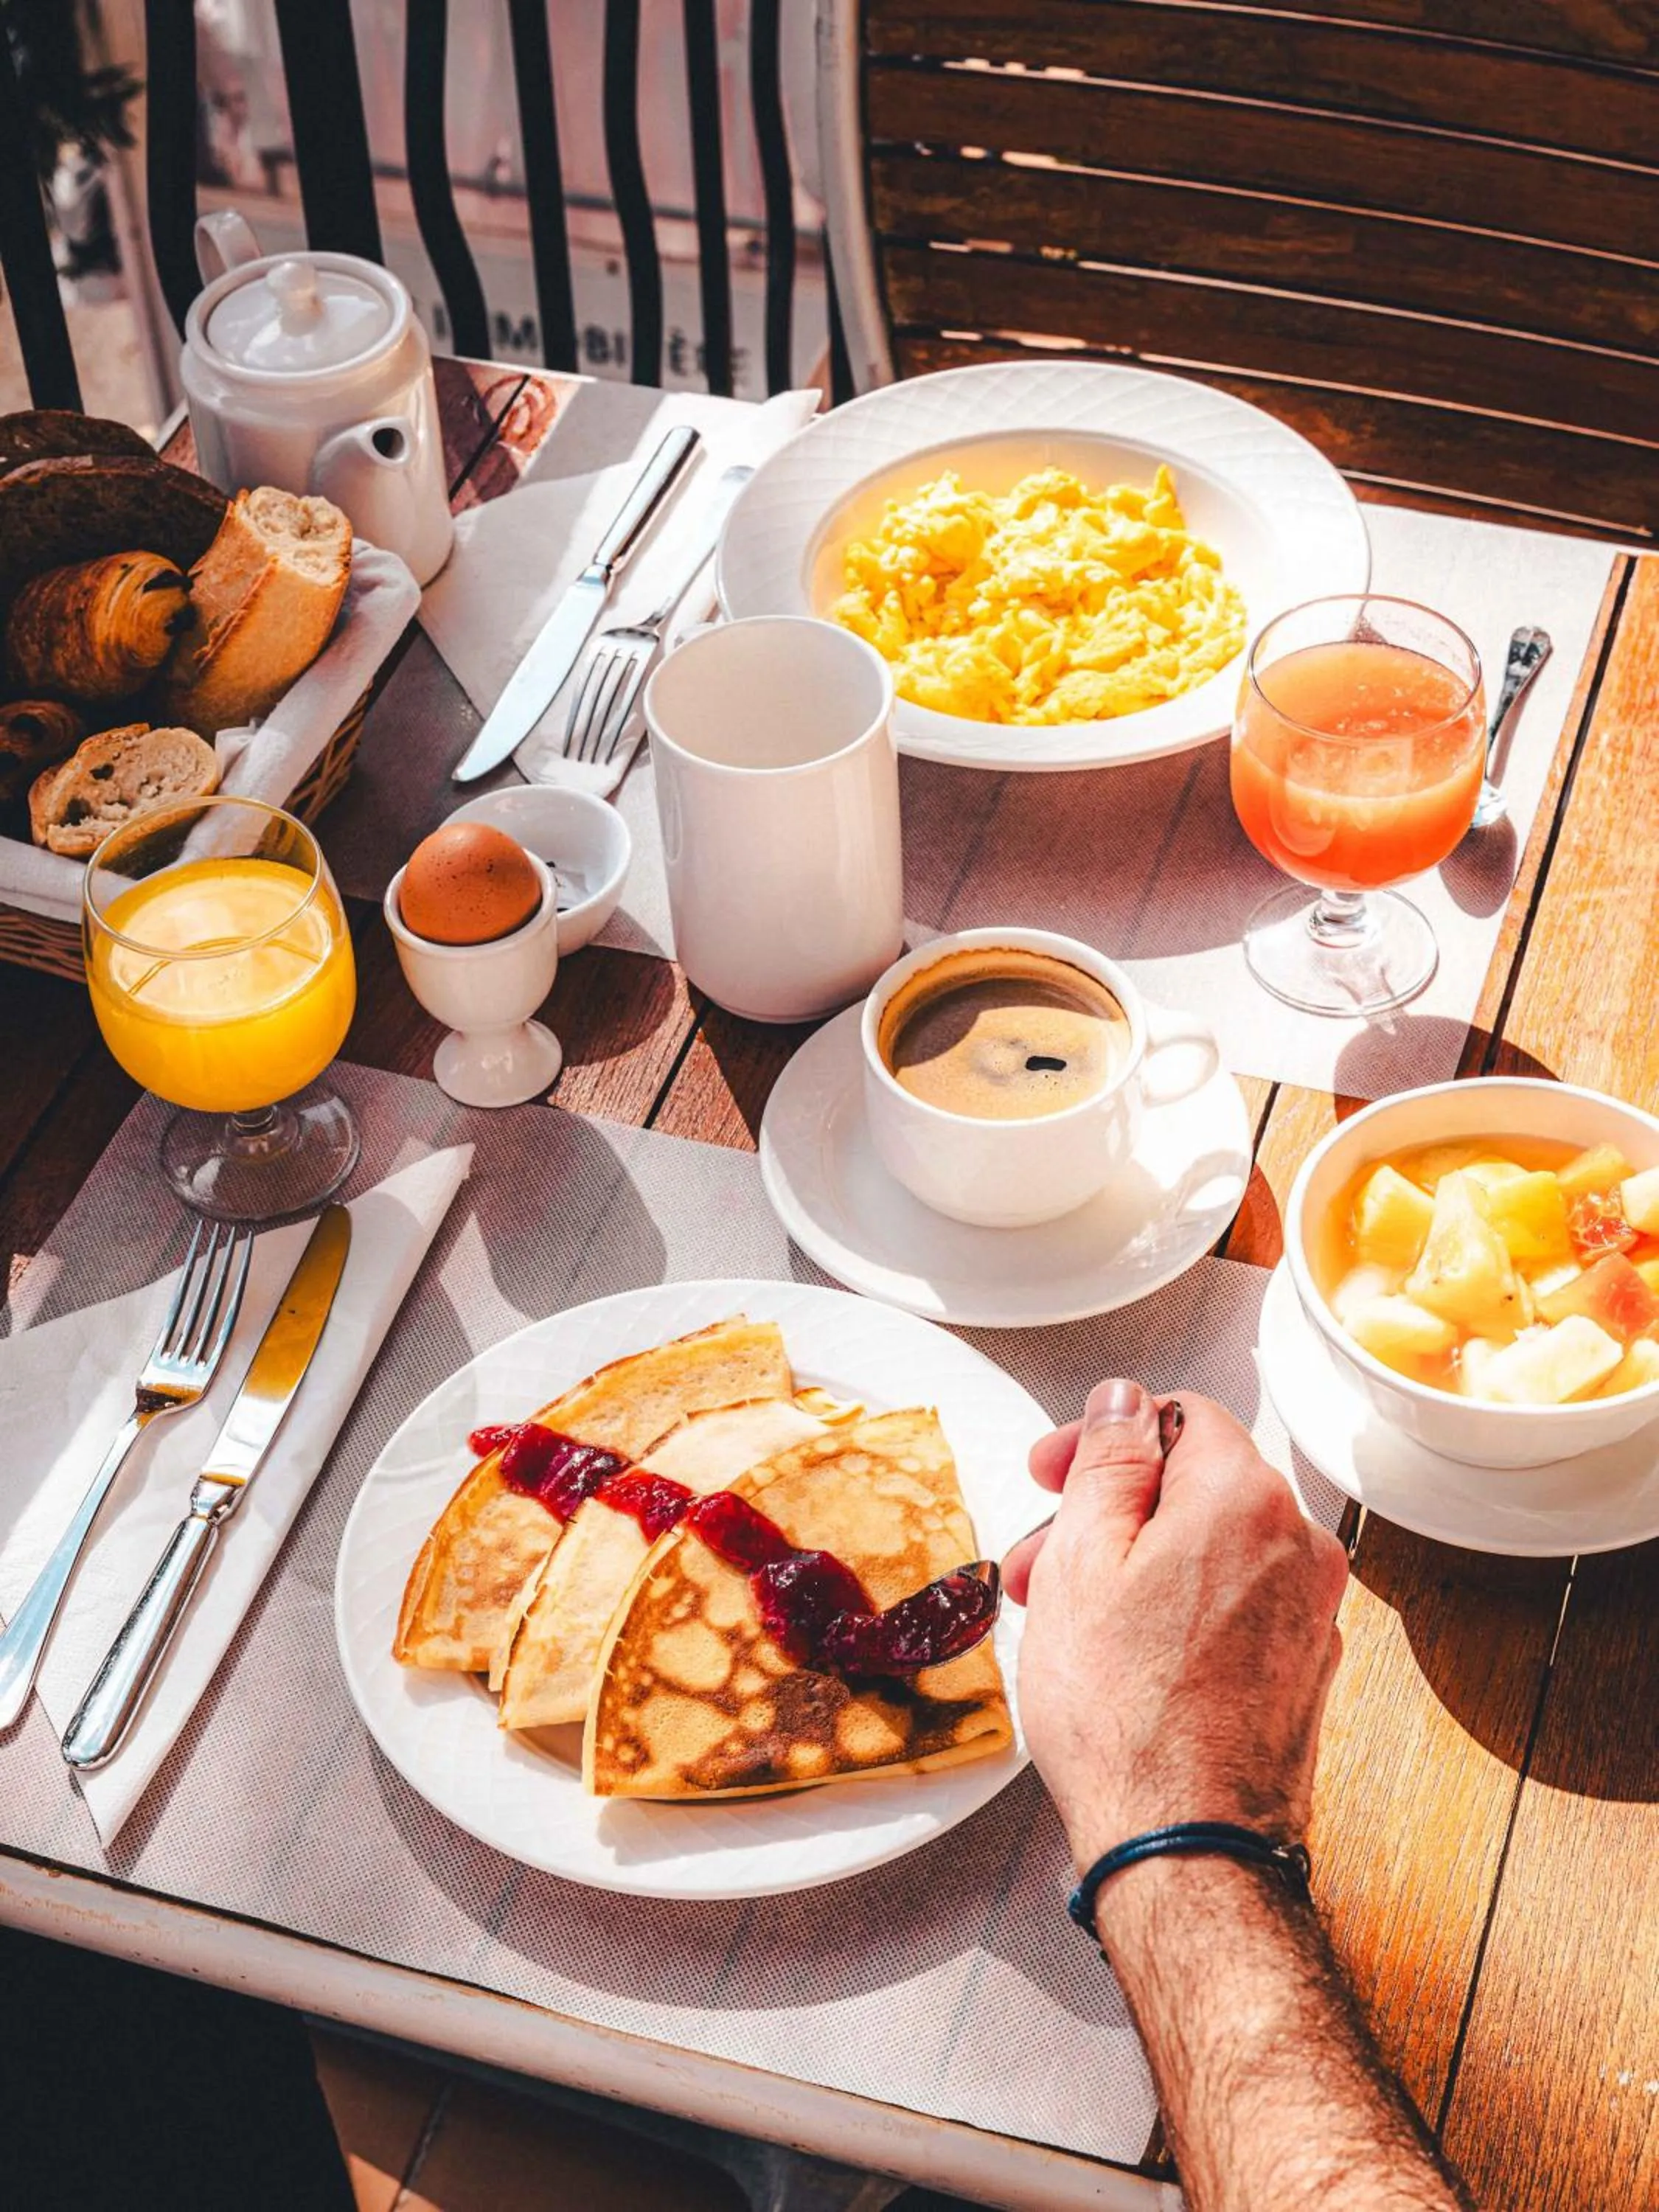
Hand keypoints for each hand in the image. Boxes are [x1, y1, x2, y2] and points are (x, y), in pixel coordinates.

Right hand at [1004, 1381, 1348, 1869]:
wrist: (1187, 1847)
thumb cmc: (1128, 1718)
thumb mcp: (1083, 1557)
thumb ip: (1110, 1460)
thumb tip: (1125, 1402)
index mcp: (1246, 1498)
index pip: (1179, 1416)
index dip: (1104, 1437)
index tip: (1057, 1471)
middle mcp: (1297, 1546)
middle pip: (1193, 1487)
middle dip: (1111, 1511)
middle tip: (1044, 1556)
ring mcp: (1308, 1613)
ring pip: (1210, 1550)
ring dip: (1138, 1564)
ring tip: (1071, 1618)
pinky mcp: (1302, 1670)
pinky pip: (1234, 1606)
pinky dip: (1179, 1611)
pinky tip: (1124, 1656)